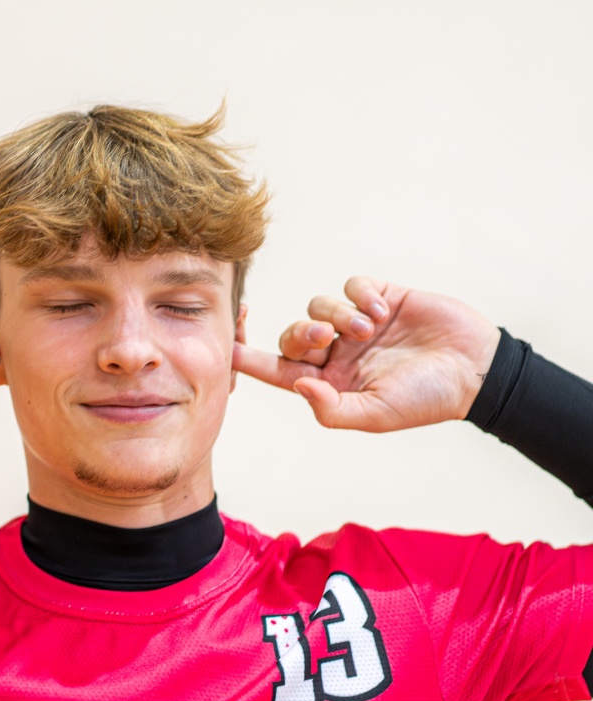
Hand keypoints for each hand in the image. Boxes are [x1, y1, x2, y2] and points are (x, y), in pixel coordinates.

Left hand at [233, 277, 500, 431]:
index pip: (277, 370)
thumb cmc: (425, 401)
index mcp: (328, 384)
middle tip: (325, 338)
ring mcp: (357, 324)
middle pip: (292, 334)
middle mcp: (337, 354)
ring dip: (338, 314)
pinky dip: (362, 295)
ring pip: (318, 305)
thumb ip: (332, 409)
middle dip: (301, 332)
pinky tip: (385, 312)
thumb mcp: (375, 415)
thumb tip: (298, 387)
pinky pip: (352, 284)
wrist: (473, 370)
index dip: (248, 358)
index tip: (226, 345)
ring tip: (370, 329)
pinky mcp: (381, 296)